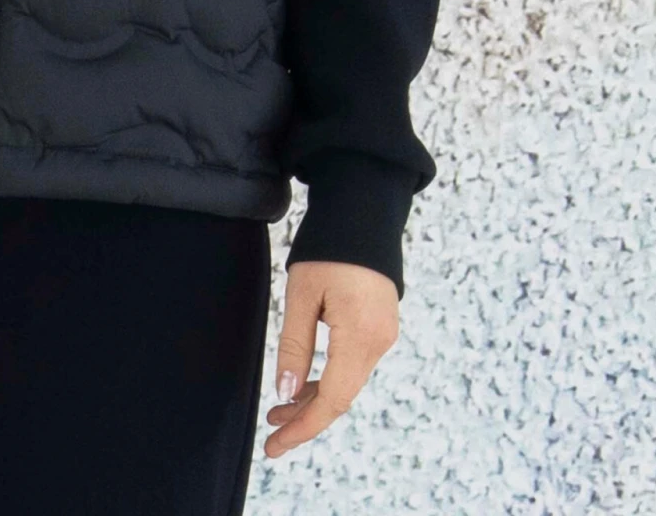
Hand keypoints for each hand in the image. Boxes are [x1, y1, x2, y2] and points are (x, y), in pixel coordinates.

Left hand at [264, 260, 398, 456]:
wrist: (363, 210)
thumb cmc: (328, 247)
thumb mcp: (302, 294)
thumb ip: (296, 345)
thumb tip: (287, 392)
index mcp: (361, 337)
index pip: (333, 400)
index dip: (303, 428)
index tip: (275, 446)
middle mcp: (380, 342)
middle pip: (342, 396)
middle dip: (306, 418)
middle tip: (271, 433)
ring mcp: (384, 335)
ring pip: (348, 382)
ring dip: (316, 398)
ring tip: (280, 409)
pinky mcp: (380, 326)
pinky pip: (354, 364)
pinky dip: (330, 378)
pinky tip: (306, 382)